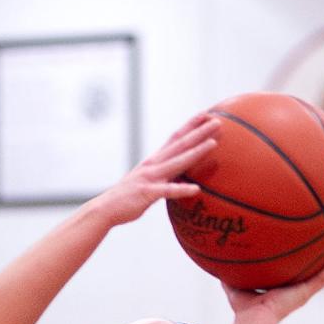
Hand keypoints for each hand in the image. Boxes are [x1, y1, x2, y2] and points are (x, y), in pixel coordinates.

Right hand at [96, 113, 219, 225]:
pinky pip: (167, 191)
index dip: (191, 125)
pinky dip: (182, 189)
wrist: (105, 208)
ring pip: (177, 162)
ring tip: (213, 144)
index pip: (176, 138)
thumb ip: (164, 177)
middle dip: (199, 132)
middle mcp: (154, 164)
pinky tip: (196, 189)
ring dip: (196, 152)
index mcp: (155, 160)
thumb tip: (180, 178)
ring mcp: (150, 177)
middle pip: (180, 144)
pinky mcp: (147, 193)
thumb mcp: (148, 182)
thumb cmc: (128, 198)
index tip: (207, 114)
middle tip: (218, 121)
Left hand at [223, 248, 323, 323]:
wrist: (253, 322)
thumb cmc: (243, 310)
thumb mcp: (236, 284)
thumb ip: (231, 270)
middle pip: (316, 270)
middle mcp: (296, 290)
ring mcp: (303, 292)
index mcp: (284, 288)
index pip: (297, 272)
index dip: (306, 261)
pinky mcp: (306, 293)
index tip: (312, 248)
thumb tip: (218, 255)